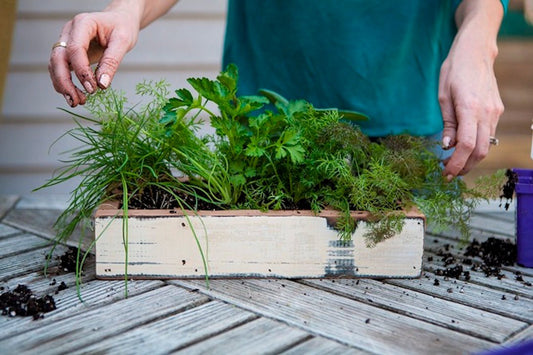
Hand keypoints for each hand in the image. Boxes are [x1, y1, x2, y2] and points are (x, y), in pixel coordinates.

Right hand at [48, 10, 140, 106]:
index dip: (81, 71)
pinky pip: (61, 69)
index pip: (75, 49)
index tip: (93, 89)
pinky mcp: (68, 53)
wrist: (120, 20)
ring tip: (77, 102)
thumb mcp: (123, 42)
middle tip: (77, 101)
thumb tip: (102, 85)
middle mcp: (69, 32)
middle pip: (58, 58)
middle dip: (65, 82)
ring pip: (55, 65)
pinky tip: (75, 95)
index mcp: (82, 24)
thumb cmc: (122, 27)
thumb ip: (111, 62)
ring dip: (63, 85)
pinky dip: (65, 83)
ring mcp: (66, 42)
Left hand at [438, 0, 503, 178]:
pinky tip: (463, 149)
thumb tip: (447, 146)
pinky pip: (488, 136)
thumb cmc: (454, 71)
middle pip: (479, 151)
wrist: (476, 52)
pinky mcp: (497, 111)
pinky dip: (476, 147)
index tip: (445, 173)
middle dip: (464, 167)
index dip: (456, 163)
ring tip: (453, 164)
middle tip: (448, 173)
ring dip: (471, 159)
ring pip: (486, 146)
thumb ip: (448, 123)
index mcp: (470, 108)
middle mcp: (487, 112)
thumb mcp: (443, 96)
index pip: (466, 145)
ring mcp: (495, 112)